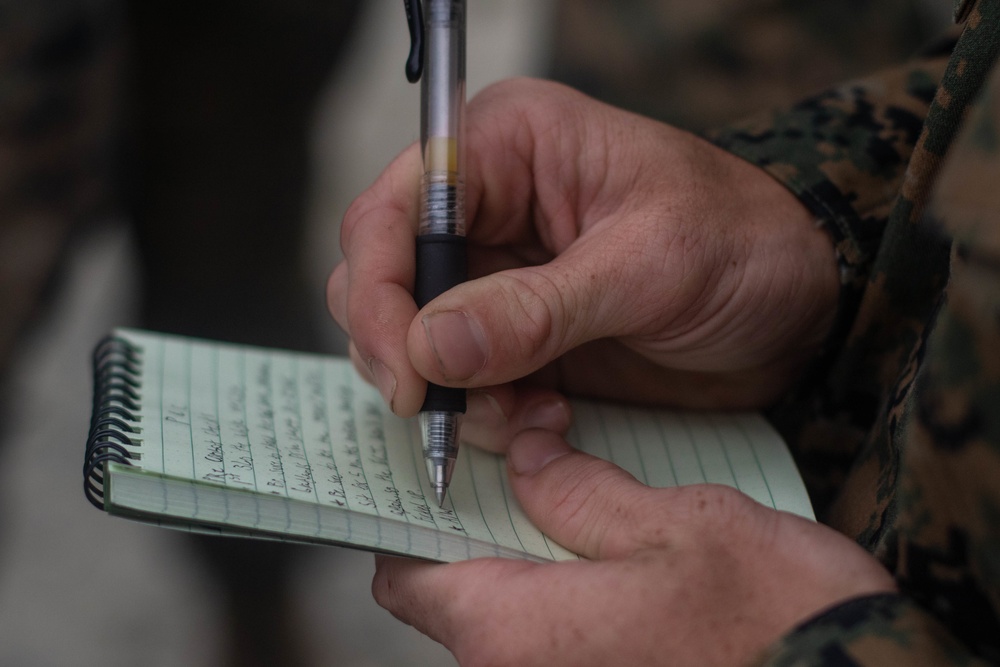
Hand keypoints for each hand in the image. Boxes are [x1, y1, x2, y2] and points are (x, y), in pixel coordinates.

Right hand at [327, 78, 837, 447]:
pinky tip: (549, 416)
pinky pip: (460, 382)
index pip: (393, 209)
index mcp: (508, 148)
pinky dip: (486, 415)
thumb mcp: (648, 267)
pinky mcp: (515, 337)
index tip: (405, 367)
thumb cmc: (743, 244)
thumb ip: (536, 309)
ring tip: (528, 411)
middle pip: (382, 276)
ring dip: (451, 392)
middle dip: (404, 350)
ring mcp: (496, 277)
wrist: (797, 306)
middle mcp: (486, 208)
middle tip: (446, 408)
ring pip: (412, 339)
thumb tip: (429, 345)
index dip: (379, 288)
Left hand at [373, 430, 896, 665]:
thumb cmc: (776, 622)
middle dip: (485, 516)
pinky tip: (613, 536)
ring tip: (573, 477)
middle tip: (520, 449)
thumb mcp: (678, 525)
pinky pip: (560, 633)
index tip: (437, 462)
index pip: (406, 572)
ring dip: (534, 545)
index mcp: (515, 633)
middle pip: (460, 587)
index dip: (412, 513)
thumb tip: (526, 460)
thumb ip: (581, 492)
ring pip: (514, 607)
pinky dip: (569, 582)